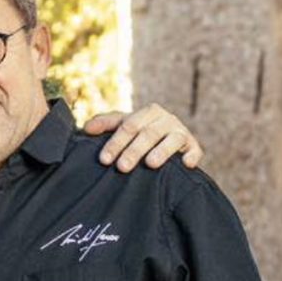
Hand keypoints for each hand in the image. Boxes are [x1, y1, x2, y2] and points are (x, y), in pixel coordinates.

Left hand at [83, 103, 202, 171]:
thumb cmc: (139, 134)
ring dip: (161, 151)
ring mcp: (181, 132)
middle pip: (148, 133)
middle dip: (134, 150)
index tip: (103, 159)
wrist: (168, 141)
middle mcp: (165, 119)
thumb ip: (105, 124)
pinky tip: (186, 165)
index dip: (115, 142)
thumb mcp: (123, 126)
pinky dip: (191, 156)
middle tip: (121, 168)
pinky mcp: (193, 147)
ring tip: (151, 164)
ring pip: (172, 139)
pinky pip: (195, 150)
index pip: (128, 126)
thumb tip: (86, 128)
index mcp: (147, 112)